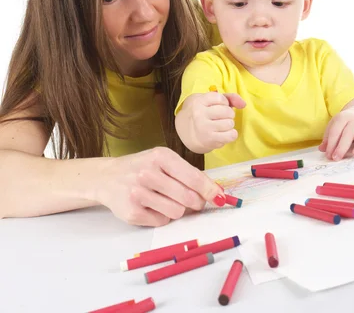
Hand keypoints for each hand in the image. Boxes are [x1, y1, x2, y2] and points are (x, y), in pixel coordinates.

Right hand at [92, 147, 223, 226]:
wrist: (107, 177)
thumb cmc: (142, 167)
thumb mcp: (163, 161)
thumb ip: (187, 173)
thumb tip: (216, 192)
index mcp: (160, 156)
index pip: (193, 177)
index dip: (210, 190)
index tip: (220, 197)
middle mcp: (148, 173)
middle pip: (188, 198)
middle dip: (196, 202)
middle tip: (194, 202)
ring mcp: (138, 193)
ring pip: (177, 212)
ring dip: (178, 209)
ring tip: (165, 199)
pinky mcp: (132, 213)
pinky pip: (162, 221)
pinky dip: (162, 216)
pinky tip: (152, 206)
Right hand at [175, 92, 245, 152]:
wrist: (188, 131)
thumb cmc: (204, 113)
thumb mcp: (211, 101)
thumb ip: (229, 98)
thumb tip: (243, 104)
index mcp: (199, 102)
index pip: (220, 98)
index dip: (225, 102)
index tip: (220, 105)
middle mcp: (199, 114)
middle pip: (226, 111)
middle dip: (229, 113)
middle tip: (223, 116)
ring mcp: (204, 128)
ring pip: (229, 123)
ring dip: (229, 124)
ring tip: (223, 124)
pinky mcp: (210, 140)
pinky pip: (230, 136)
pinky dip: (231, 134)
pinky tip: (225, 132)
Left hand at [319, 103, 353, 160]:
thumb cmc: (347, 123)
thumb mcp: (336, 126)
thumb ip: (329, 137)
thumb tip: (322, 149)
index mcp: (341, 118)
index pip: (335, 131)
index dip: (331, 144)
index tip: (328, 155)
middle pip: (347, 133)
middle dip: (341, 146)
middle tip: (336, 158)